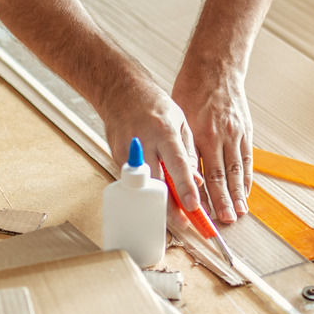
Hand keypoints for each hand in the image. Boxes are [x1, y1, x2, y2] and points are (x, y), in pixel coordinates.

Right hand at [99, 76, 200, 226]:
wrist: (120, 91)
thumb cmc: (154, 105)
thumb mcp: (181, 121)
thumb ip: (190, 152)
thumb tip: (197, 180)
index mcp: (163, 131)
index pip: (177, 165)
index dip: (185, 187)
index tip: (193, 206)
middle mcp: (143, 142)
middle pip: (156, 182)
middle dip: (169, 206)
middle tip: (183, 222)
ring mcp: (127, 152)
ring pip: (142, 186)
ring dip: (157, 204)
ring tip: (173, 216)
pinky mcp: (116, 158)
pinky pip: (134, 180)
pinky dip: (147, 191)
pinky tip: (157, 198)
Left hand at [171, 63, 252, 223]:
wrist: (216, 68)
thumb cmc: (191, 91)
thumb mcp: (178, 118)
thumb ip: (180, 146)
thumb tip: (177, 174)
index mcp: (199, 133)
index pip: (198, 172)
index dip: (198, 194)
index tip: (197, 212)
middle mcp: (218, 136)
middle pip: (220, 176)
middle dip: (222, 201)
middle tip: (222, 222)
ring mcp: (235, 134)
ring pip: (236, 171)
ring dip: (237, 195)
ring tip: (238, 213)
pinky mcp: (245, 131)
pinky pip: (247, 160)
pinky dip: (246, 178)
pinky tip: (244, 192)